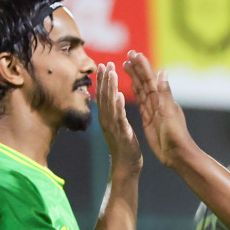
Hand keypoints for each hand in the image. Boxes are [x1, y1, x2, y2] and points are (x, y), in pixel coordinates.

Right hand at [94, 62, 141, 177]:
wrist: (126, 166)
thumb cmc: (123, 146)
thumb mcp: (118, 126)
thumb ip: (114, 112)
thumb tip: (111, 99)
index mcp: (107, 117)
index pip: (104, 95)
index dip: (103, 80)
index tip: (104, 65)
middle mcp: (107, 120)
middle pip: (104, 96)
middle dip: (105, 79)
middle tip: (106, 63)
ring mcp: (113, 127)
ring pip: (110, 104)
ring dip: (110, 88)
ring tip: (111, 73)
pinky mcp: (122, 134)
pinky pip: (119, 118)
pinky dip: (118, 106)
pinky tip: (119, 95)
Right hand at [123, 51, 194, 172]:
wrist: (176, 154)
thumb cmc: (175, 134)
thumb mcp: (169, 112)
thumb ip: (164, 92)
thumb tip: (162, 72)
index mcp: (162, 99)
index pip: (150, 78)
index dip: (142, 66)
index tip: (134, 54)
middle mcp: (158, 102)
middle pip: (144, 81)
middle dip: (137, 68)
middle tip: (127, 54)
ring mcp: (153, 110)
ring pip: (141, 90)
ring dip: (134, 77)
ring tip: (125, 65)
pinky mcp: (148, 119)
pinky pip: (140, 102)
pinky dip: (135, 92)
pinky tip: (131, 86)